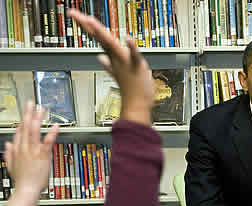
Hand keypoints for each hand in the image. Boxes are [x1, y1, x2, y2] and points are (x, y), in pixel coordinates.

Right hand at [4, 102, 58, 195]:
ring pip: (34, 131)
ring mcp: (33, 151)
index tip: (26, 112)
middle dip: (28, 114)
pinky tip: (56, 126)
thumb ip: (9, 153)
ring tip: (42, 109)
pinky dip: (51, 134)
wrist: (26, 190)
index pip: (19, 131)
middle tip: (32, 103)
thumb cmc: (21, 180)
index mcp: (17, 149)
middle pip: (25, 127)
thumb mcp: (11, 165)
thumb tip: (8, 144)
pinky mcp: (42, 156)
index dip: (23, 120)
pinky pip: (47, 142)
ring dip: (38, 119)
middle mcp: (24, 148)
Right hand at [67, 9, 154, 124]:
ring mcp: (125, 62)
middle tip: (73, 13)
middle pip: (100, 37)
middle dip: (87, 24)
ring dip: (102, 33)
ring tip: (90, 20)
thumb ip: (109, 65)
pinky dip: (132, 47)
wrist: (137, 106)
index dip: (86, 25)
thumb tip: (101, 58)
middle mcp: (116, 58)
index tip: (74, 14)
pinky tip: (128, 38)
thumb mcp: (118, 74)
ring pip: (112, 44)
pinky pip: (134, 55)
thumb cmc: (131, 91)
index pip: (98, 38)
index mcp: (112, 57)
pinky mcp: (137, 66)